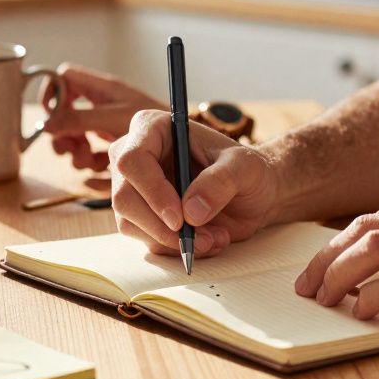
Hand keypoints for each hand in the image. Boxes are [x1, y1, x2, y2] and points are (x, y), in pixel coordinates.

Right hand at [42, 63, 163, 170]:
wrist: (190, 146)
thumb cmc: (159, 123)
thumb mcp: (115, 118)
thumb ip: (81, 119)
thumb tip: (46, 125)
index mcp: (104, 89)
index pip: (65, 78)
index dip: (53, 93)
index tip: (53, 117)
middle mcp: (103, 105)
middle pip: (64, 112)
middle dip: (63, 132)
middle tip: (69, 149)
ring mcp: (108, 126)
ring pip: (75, 136)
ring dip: (76, 152)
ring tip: (89, 161)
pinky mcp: (115, 147)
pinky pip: (91, 154)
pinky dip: (91, 164)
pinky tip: (101, 169)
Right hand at [108, 110, 279, 256]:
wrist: (254, 194)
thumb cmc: (248, 171)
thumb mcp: (245, 168)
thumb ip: (220, 182)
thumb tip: (190, 211)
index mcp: (155, 129)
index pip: (132, 160)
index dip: (152, 191)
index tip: (179, 218)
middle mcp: (137, 157)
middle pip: (124, 197)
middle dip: (161, 227)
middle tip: (200, 238)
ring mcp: (136, 189)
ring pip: (130, 224)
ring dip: (173, 241)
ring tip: (213, 237)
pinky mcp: (143, 216)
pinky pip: (147, 240)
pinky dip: (177, 248)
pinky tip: (207, 239)